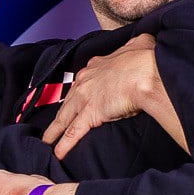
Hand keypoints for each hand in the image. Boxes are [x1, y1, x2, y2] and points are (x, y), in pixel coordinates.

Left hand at [42, 34, 160, 159]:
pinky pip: (73, 133)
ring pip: (64, 117)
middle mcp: (85, 81)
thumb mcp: (141, 44)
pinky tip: (58, 153)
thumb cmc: (145, 60)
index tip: (77, 95)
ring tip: (46, 142)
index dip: (79, 89)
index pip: (83, 80)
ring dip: (53, 131)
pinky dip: (64, 145)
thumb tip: (141, 41)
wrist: (147, 72)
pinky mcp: (89, 114)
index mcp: (96, 66)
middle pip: (68, 101)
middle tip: (53, 124)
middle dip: (61, 113)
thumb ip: (137, 44)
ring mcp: (84, 98)